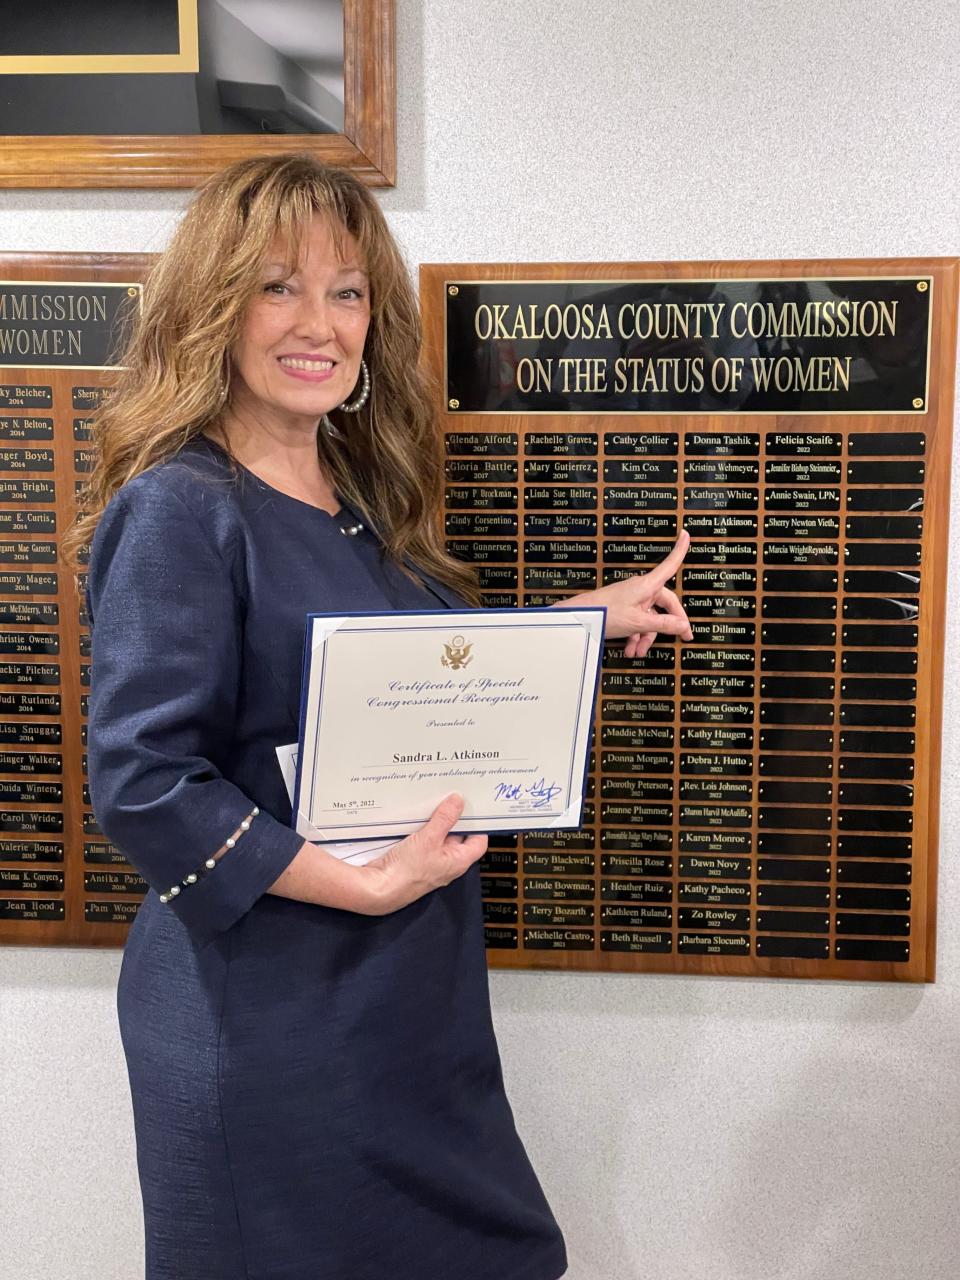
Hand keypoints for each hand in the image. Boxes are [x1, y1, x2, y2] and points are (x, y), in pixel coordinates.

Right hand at [361, 793, 487, 914]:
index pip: (478, 842)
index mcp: (458, 862)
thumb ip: (445, 819)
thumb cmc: (406, 873)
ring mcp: (430, 861)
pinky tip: (417, 816)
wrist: (379, 888)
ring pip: (439, 837)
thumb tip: (457, 802)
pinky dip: (423, 828)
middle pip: (458, 837)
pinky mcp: (415, 859)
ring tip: (434, 803)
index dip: (479, 825)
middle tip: (452, 799)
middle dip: (455, 819)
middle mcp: (446, 863)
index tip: (474, 807)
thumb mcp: (429, 839)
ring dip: (436, 822)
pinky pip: (424, 840)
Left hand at [565, 530, 693, 658]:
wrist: (579, 618)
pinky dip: (636, 635)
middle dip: (668, 625)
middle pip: (665, 604)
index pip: (670, 564)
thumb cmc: (604, 613)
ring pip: (650, 617)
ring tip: (640, 651)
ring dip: (647, 636)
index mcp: (647, 585)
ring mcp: (632, 598)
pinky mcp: (624, 608)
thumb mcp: (638, 622)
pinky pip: (638, 621)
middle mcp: (641, 589)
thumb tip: (682, 625)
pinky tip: (631, 649)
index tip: (686, 534)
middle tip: (683, 636)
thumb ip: (662, 624)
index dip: (680, 550)